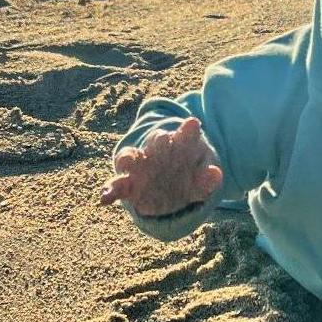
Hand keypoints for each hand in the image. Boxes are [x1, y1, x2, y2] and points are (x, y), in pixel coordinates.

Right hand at [99, 117, 222, 215]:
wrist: (168, 188)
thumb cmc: (186, 177)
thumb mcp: (199, 180)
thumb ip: (206, 179)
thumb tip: (216, 174)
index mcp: (177, 146)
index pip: (184, 135)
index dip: (188, 130)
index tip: (194, 124)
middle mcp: (155, 152)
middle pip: (156, 141)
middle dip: (160, 140)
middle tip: (164, 138)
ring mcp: (139, 167)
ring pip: (131, 157)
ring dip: (128, 158)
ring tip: (125, 162)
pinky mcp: (128, 186)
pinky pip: (117, 186)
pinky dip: (109, 191)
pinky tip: (104, 198)